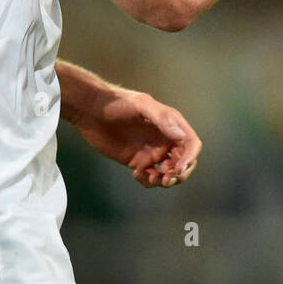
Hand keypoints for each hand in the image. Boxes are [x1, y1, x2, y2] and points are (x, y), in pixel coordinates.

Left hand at [69, 86, 201, 187]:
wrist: (91, 111)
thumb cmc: (118, 103)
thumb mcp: (141, 105)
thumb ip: (162, 119)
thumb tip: (181, 136)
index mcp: (171, 124)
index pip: (191, 144)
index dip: (190, 158)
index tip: (178, 168)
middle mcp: (165, 139)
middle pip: (184, 161)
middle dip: (180, 173)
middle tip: (168, 179)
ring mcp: (152, 151)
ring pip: (169, 172)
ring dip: (167, 180)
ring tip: (152, 178)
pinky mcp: (138, 162)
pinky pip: (151, 177)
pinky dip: (149, 181)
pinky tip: (137, 174)